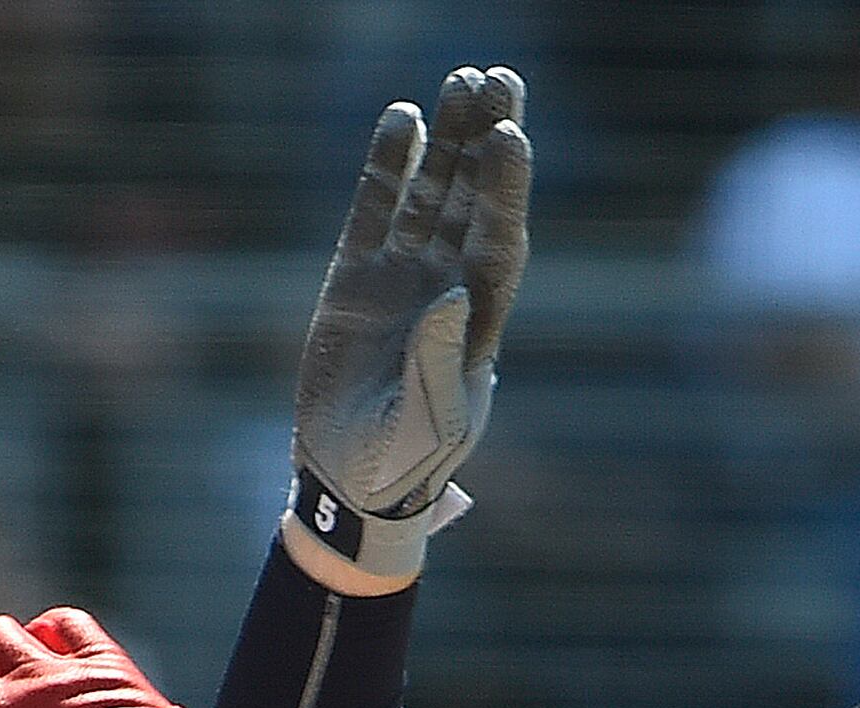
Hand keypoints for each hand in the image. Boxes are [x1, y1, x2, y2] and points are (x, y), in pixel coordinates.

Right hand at [290, 66, 530, 583]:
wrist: (348, 478)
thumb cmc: (400, 463)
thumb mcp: (426, 428)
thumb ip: (438, 365)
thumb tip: (449, 293)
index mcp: (479, 319)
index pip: (500, 239)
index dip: (506, 188)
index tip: (511, 135)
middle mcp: (447, 283)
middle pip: (475, 197)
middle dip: (487, 139)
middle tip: (498, 77)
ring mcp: (402, 274)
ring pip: (432, 190)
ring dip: (448, 137)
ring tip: (460, 77)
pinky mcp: (355, 274)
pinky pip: (376, 208)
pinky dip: (389, 164)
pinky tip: (402, 118)